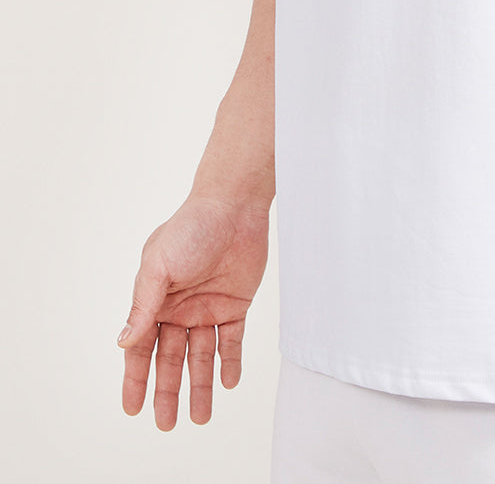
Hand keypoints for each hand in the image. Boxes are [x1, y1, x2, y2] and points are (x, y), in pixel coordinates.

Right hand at [117, 195, 269, 429]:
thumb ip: (143, 305)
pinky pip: (232, 340)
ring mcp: (207, 306)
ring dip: (201, 385)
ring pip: (202, 356)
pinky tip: (229, 383)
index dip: (136, 379)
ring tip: (201, 417)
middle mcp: (179, 307)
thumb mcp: (159, 265)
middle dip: (168, 392)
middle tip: (167, 425)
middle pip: (171, 359)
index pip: (141, 348)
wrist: (233, 206)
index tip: (133, 409)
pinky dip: (230, 361)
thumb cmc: (191, 228)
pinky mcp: (235, 303)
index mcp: (155, 299)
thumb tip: (123, 343)